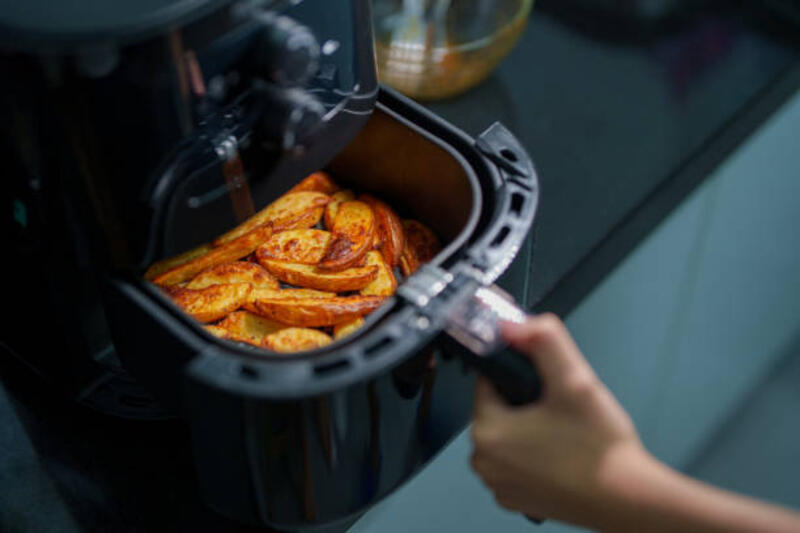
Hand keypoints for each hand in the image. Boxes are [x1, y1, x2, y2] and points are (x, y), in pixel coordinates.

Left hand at [470, 313, 651, 525]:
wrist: (628, 500)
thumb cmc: (601, 450)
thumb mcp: (575, 380)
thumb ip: (543, 341)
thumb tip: (511, 325)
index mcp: (486, 430)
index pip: (490, 381)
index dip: (521, 376)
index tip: (547, 385)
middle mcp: (484, 461)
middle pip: (499, 409)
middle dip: (527, 403)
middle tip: (563, 410)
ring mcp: (499, 484)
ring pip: (510, 436)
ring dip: (532, 429)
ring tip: (566, 433)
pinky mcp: (516, 500)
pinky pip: (518, 463)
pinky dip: (536, 457)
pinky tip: (563, 456)